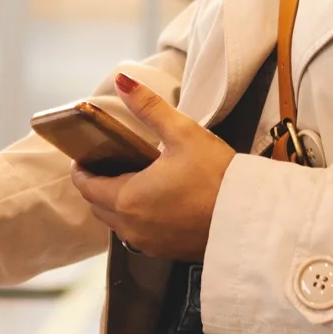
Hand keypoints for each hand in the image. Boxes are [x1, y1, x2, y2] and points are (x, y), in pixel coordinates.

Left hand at [72, 74, 234, 261]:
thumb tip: (122, 81)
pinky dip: (138, 219)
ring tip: (132, 181)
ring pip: (118, 224)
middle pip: (98, 207)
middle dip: (98, 187)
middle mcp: (132, 227)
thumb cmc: (217, 176)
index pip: (86, 186)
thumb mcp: (182, 133)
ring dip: (117, 205)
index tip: (83, 157)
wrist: (251, 218)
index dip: (81, 170)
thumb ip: (148, 107)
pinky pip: (139, 236)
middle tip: (108, 165)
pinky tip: (156, 202)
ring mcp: (149, 244)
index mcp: (127, 198)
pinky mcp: (167, 253)